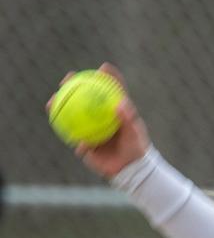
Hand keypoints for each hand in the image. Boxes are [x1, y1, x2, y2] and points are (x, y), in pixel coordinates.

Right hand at [47, 63, 150, 179]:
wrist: (131, 169)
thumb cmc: (136, 148)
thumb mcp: (135, 133)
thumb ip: (128, 119)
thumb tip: (120, 104)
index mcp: (112, 110)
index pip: (109, 90)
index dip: (105, 77)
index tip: (103, 68)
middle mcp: (98, 116)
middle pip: (83, 96)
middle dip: (73, 84)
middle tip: (68, 78)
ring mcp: (89, 127)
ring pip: (71, 114)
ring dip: (59, 105)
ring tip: (52, 101)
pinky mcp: (84, 143)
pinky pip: (73, 137)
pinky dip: (69, 133)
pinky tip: (67, 132)